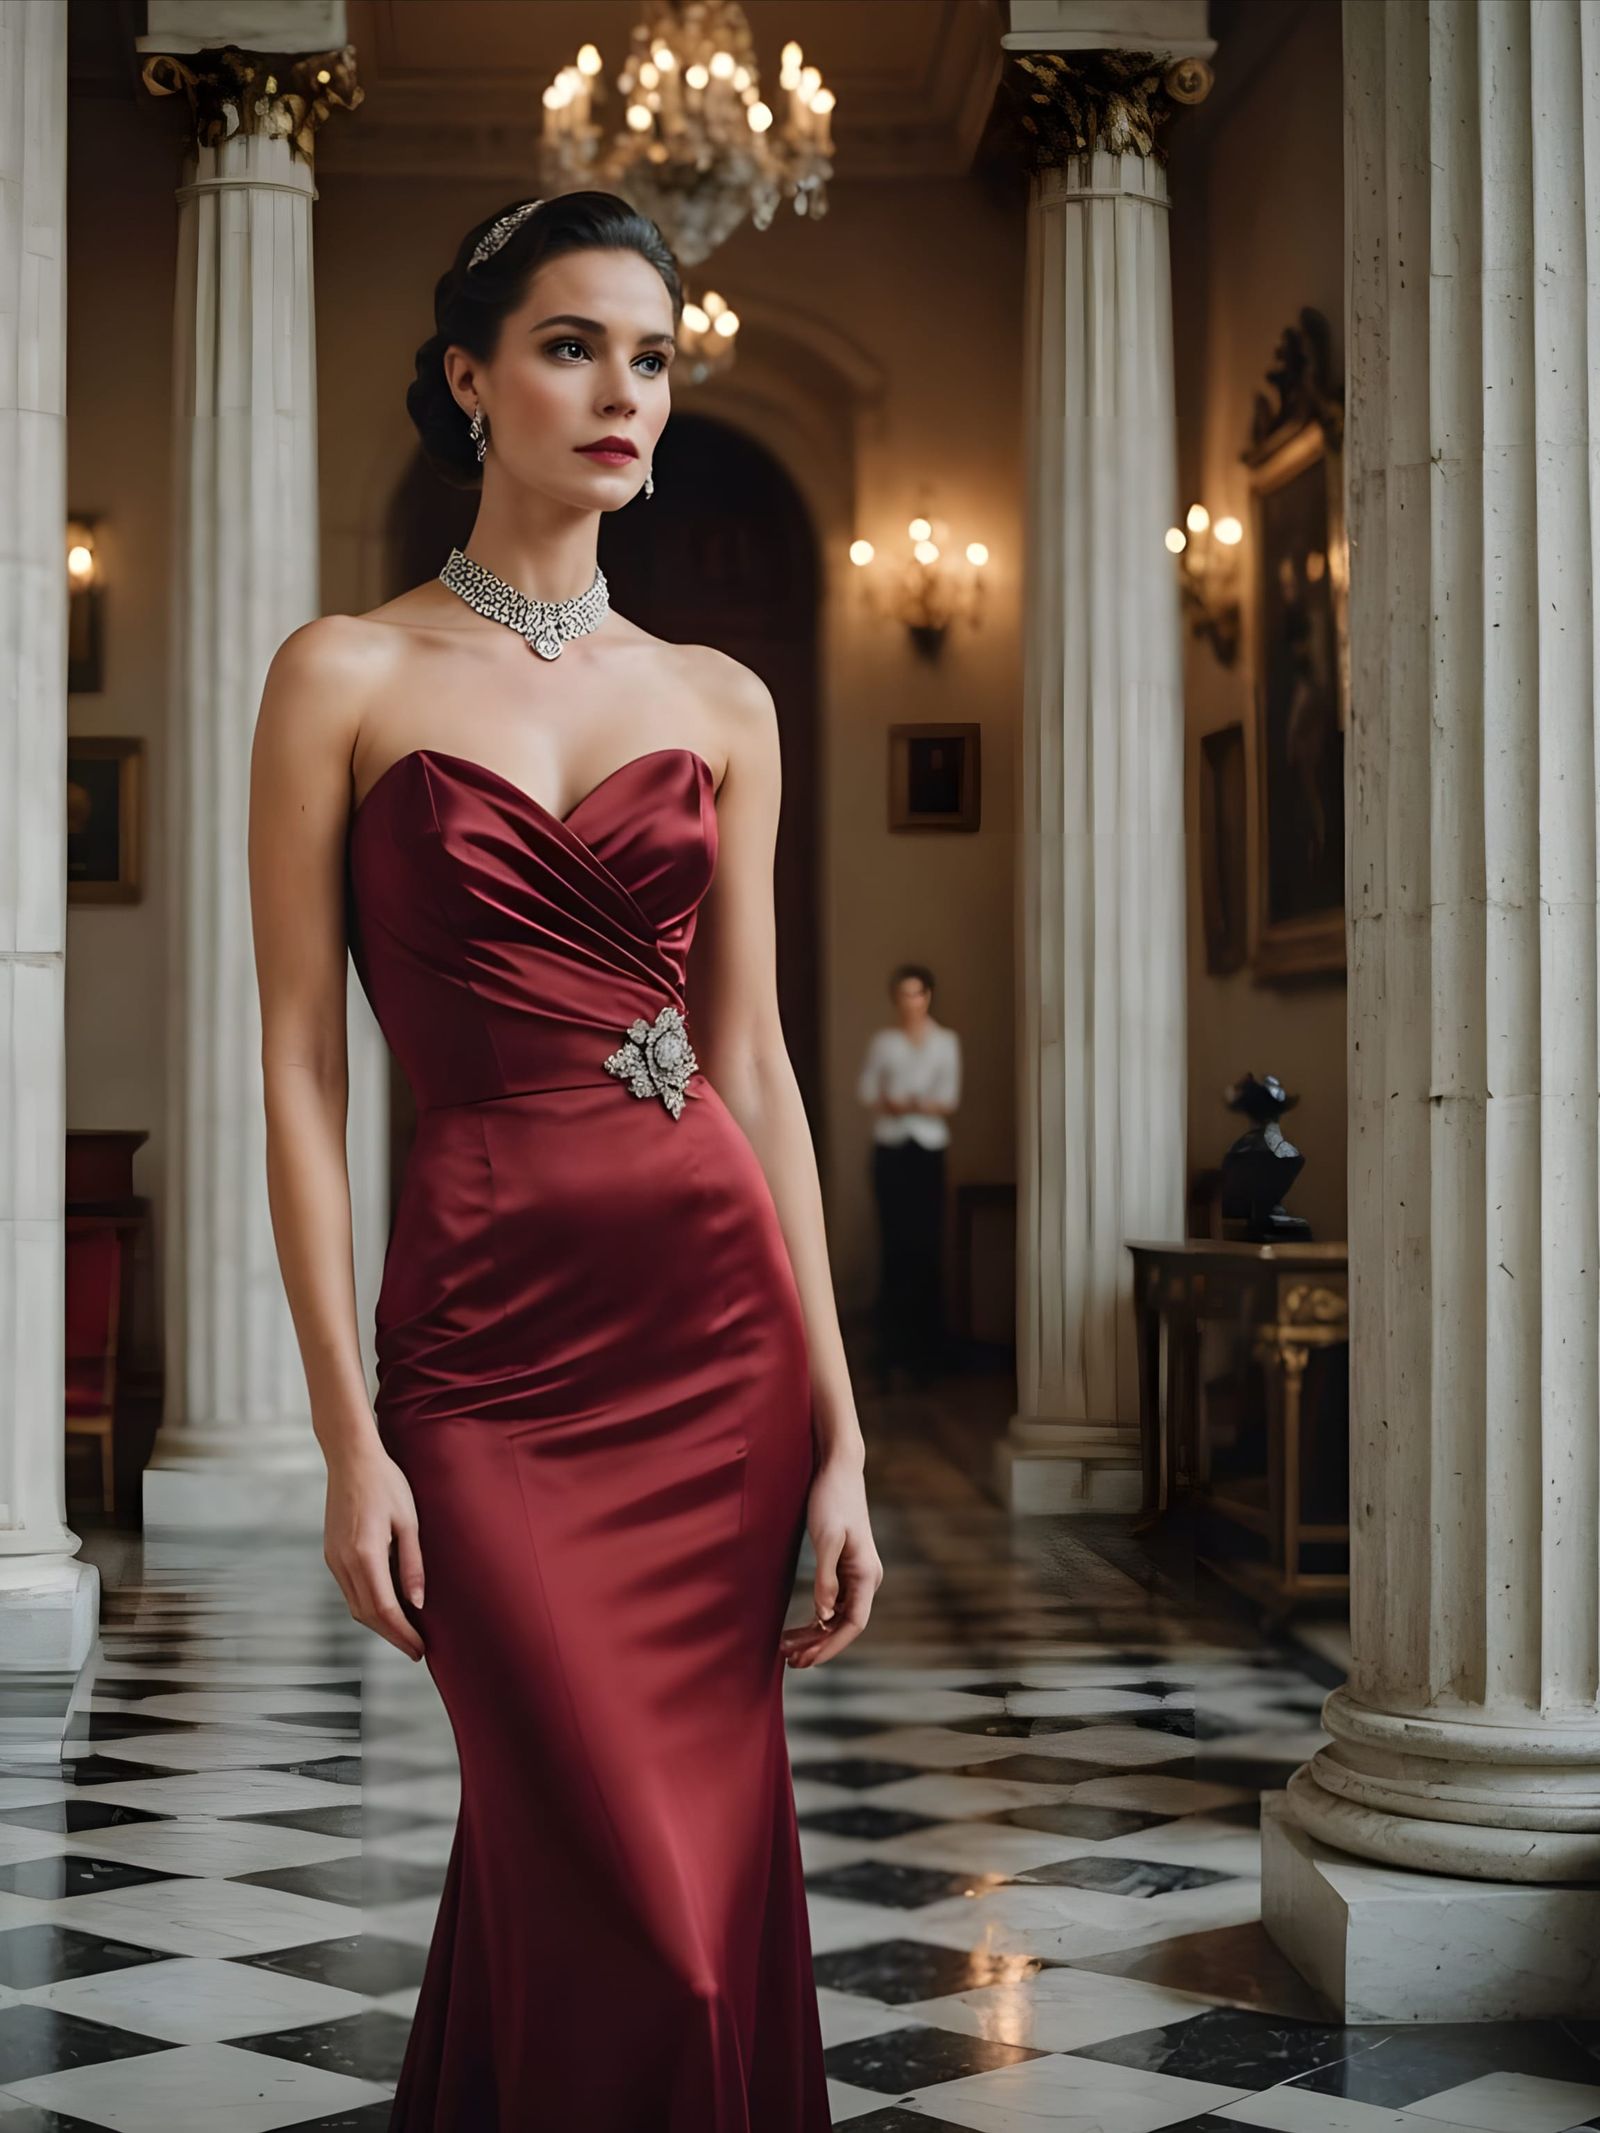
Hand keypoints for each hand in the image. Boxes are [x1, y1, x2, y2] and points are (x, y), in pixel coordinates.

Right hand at [323, 1446, 426, 1661]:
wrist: (351, 1459)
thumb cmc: (386, 1484)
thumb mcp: (409, 1521)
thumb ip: (413, 1564)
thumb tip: (417, 1603)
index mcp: (366, 1554)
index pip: (385, 1609)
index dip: (403, 1634)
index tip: (420, 1649)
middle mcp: (344, 1562)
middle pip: (366, 1614)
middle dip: (392, 1635)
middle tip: (415, 1649)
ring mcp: (333, 1559)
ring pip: (355, 1605)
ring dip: (378, 1623)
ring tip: (405, 1632)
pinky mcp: (331, 1554)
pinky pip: (349, 1590)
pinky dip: (368, 1605)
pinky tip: (387, 1605)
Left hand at [780, 1455, 882, 1668]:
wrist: (838, 1469)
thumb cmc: (832, 1499)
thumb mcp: (826, 1539)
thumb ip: (827, 1578)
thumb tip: (823, 1617)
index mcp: (867, 1574)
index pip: (853, 1623)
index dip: (831, 1645)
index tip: (808, 1661)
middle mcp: (867, 1578)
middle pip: (845, 1624)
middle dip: (820, 1646)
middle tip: (791, 1663)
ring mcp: (857, 1573)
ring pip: (838, 1616)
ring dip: (816, 1635)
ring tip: (789, 1650)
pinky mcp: (846, 1566)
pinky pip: (834, 1602)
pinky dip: (817, 1618)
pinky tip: (801, 1628)